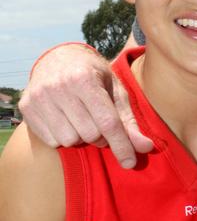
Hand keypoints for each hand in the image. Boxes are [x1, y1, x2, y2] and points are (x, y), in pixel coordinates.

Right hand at [19, 44, 152, 168]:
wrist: (58, 58)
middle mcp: (58, 87)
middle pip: (89, 134)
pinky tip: (64, 119)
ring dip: (81, 137)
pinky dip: (63, 136)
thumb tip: (145, 148)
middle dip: (100, 136)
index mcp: (84, 79)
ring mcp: (39, 97)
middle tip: (99, 122)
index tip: (130, 162)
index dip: (121, 145)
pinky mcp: (26, 107)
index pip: (107, 122)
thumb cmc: (93, 76)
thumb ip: (129, 121)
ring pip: (69, 141)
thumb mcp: (115, 91)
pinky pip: (51, 141)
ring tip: (82, 119)